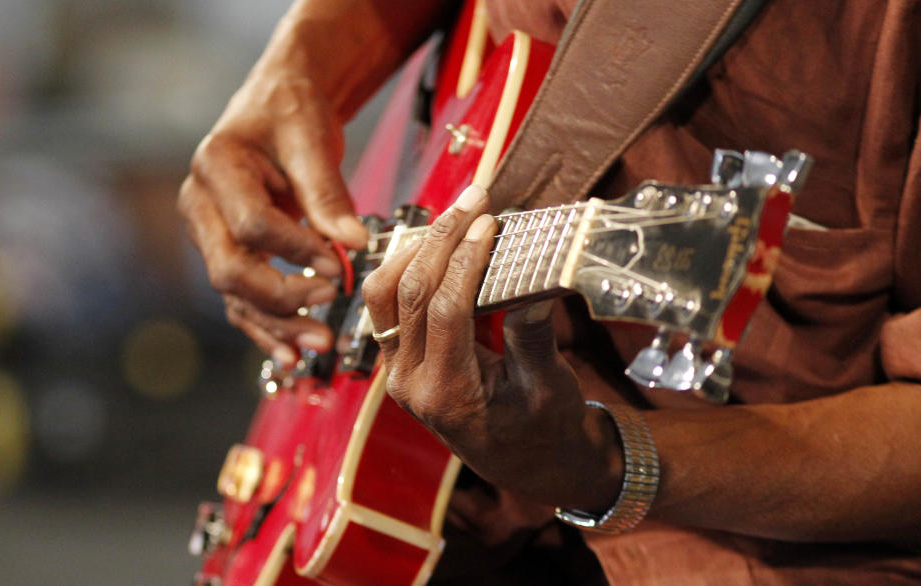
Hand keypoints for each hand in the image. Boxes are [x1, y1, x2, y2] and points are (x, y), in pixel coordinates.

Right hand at [178, 61, 367, 364]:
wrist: (277, 105)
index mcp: (215, 166)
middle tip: (329, 307)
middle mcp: (200, 204)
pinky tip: (291, 354)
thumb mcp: (312, 140)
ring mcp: (209, 234)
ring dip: (276, 325)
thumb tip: (355, 243)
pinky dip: (267, 328)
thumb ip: (328, 194)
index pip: (252, 225)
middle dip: (281, 298)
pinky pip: (241, 300)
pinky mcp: (228, 255)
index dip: (297, 250)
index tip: (341, 264)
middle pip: (230, 269)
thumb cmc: (291, 113)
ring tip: (319, 345)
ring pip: (234, 295)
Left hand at [362, 185, 622, 509]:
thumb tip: (532, 282)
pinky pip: (385, 304)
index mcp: (448, 394)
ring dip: (414, 248)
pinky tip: (435, 242)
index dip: (466, 260)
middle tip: (474, 199)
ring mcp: (397, 371)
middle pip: (408, 294)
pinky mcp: (397, 359)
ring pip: (383, 294)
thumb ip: (534, 338)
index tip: (490, 221)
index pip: (445, 312)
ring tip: (453, 216)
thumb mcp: (550, 390)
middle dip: (441, 238)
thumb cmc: (545, 430)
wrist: (526, 461)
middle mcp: (410, 383)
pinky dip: (405, 266)